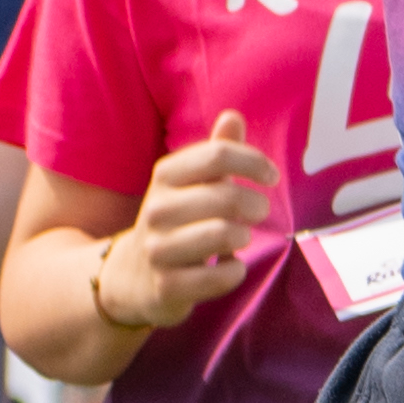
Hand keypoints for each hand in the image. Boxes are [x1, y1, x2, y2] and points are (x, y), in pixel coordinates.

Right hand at [107, 131, 276, 332]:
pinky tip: (229, 267)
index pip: (217, 155)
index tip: (271, 177)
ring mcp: (159, 249)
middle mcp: (156, 209)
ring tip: (240, 237)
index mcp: (165, 176)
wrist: (132, 276)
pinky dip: (235, 271)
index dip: (253, 162)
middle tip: (259, 212)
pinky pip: (219, 277)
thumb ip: (216, 151)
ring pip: (223, 234)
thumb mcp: (190, 183)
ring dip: (243, 236)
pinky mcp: (167, 287)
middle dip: (255, 205)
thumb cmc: (176, 220)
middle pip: (226, 196)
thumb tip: (233, 116)